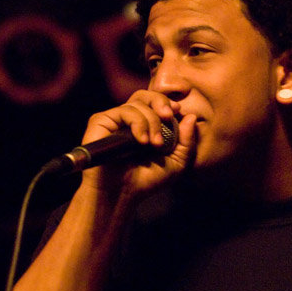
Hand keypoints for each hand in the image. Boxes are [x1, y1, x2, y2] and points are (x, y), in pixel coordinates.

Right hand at [79, 90, 197, 200]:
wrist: (121, 194)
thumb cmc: (145, 181)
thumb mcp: (176, 163)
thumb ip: (186, 141)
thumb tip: (191, 116)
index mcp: (144, 125)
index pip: (155, 103)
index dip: (166, 103)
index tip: (176, 111)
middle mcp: (128, 120)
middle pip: (144, 95)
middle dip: (160, 102)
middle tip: (168, 116)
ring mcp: (114, 120)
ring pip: (137, 104)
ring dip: (151, 121)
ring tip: (154, 143)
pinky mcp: (100, 121)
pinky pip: (123, 111)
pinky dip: (138, 123)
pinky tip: (142, 140)